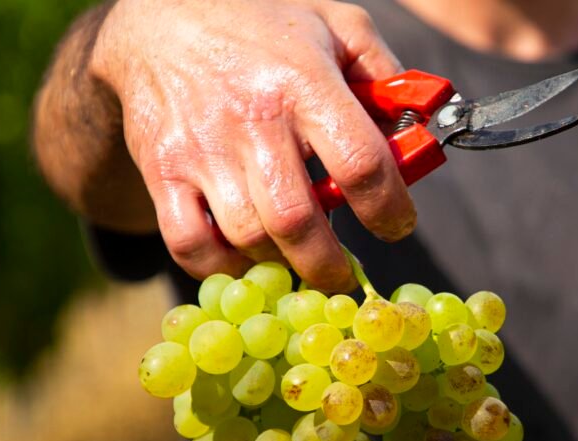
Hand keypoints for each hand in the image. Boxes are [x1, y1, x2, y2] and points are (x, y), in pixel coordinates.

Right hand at [90, 0, 416, 290]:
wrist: (159, 19)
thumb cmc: (259, 25)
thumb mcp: (333, 24)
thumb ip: (383, 74)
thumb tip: (418, 129)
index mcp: (304, 82)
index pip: (361, 164)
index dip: (390, 209)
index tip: (397, 226)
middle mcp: (252, 119)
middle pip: (298, 221)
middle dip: (330, 265)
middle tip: (344, 277)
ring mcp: (202, 148)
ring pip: (248, 237)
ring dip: (280, 264)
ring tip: (296, 259)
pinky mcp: (161, 170)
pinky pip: (189, 244)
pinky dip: (220, 267)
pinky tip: (244, 259)